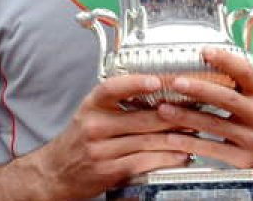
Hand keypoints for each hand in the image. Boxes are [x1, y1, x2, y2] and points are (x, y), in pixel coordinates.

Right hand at [20, 74, 192, 197]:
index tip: (157, 80)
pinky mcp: (110, 170)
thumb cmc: (79, 141)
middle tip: (196, 109)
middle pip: (141, 118)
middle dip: (173, 114)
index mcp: (91, 106)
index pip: (112, 88)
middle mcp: (94, 126)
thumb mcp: (91, 114)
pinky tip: (181, 154)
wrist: (56, 171)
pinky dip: (167, 158)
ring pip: (148, 141)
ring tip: (195, 132)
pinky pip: (145, 162)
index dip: (135, 83)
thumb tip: (156, 93)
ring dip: (176, 138)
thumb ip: (117, 104)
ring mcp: (101, 150)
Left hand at [154, 47, 252, 183]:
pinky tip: (172, 139)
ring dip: (185, 118)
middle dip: (198, 89)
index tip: (204, 51)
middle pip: (226, 99)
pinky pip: (212, 151)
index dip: (225, 60)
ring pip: (214, 126)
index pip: (246, 73)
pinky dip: (191, 145)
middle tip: (175, 82)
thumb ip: (245, 84)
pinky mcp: (243, 160)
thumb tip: (215, 60)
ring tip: (163, 109)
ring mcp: (251, 139)